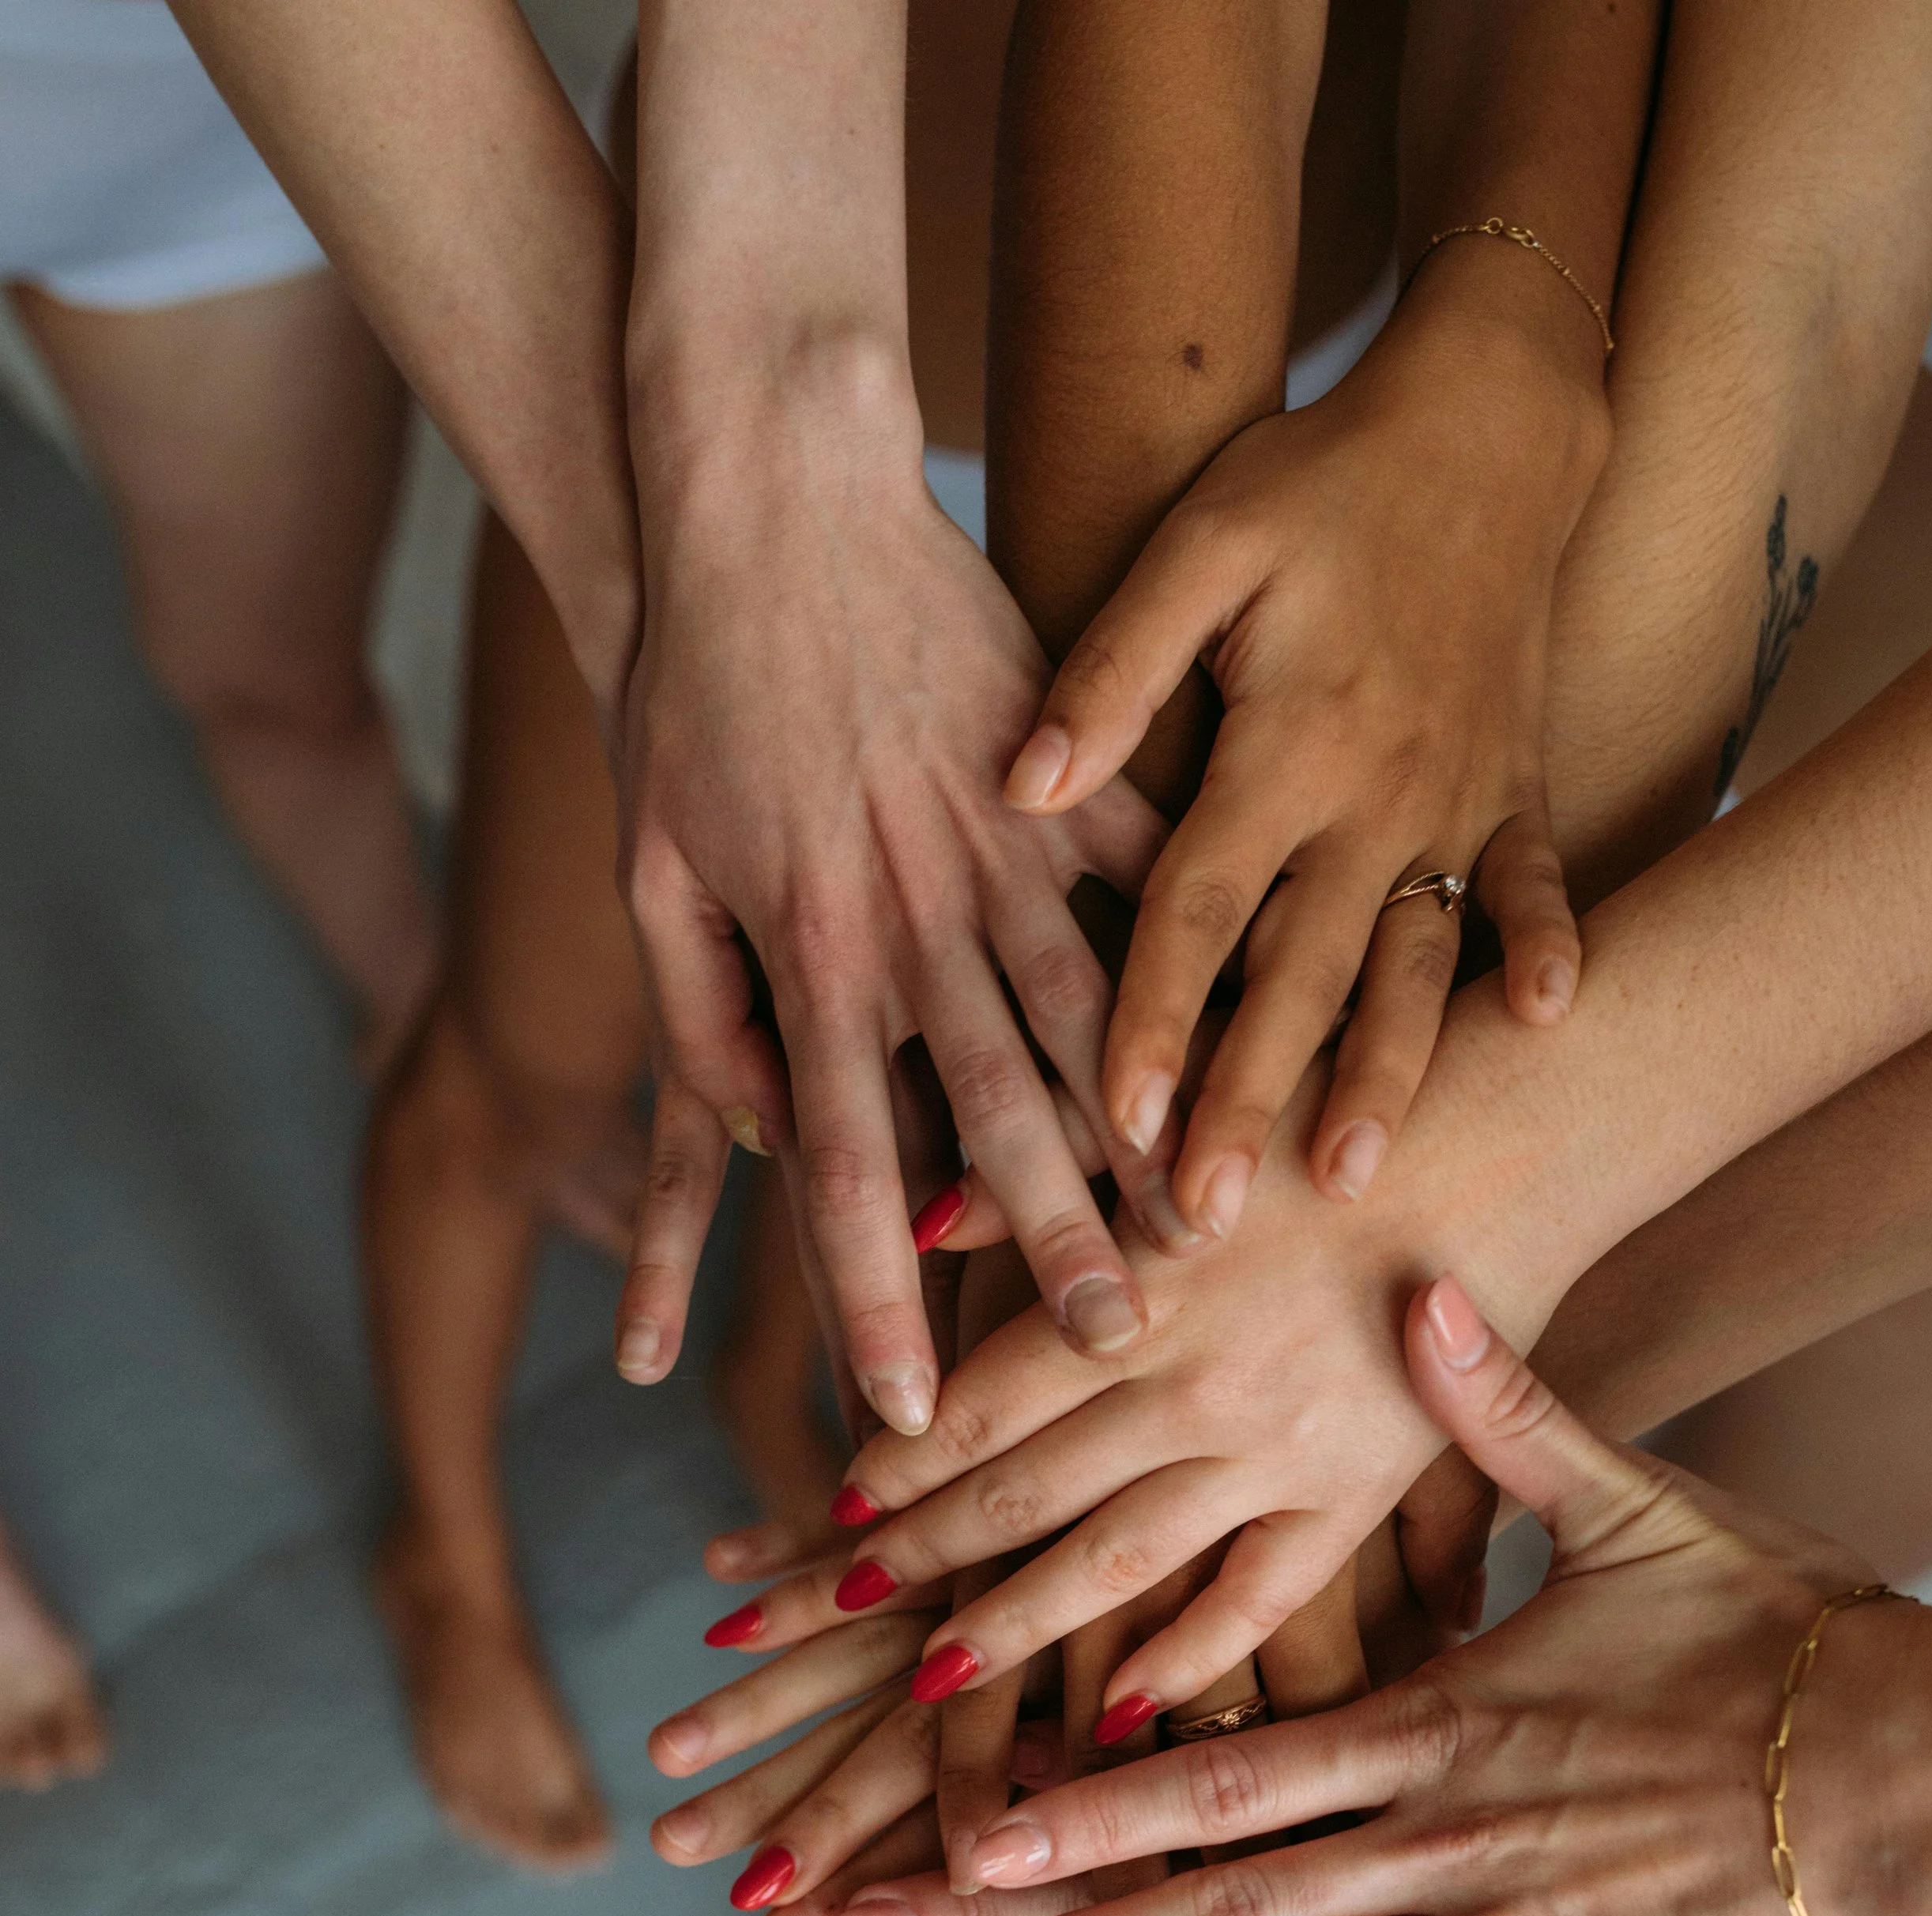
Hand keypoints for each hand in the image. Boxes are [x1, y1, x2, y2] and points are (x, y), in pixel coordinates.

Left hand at [620, 352, 1182, 1431]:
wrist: (762, 486)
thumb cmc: (687, 690)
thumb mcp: (650, 866)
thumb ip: (702, 1018)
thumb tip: (764, 1142)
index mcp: (808, 954)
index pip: (843, 1164)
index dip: (873, 1296)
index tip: (911, 1406)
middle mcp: (918, 916)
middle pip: (994, 1114)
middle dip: (1053, 1244)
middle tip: (1117, 1352)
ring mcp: (1007, 839)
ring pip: (1099, 1010)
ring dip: (1155, 1123)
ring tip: (1215, 1220)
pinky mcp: (1071, 759)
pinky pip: (1151, 867)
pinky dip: (1208, 948)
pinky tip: (1275, 1021)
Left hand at [801, 1277, 1931, 1915]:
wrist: (1919, 1758)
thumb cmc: (1781, 1632)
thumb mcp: (1638, 1504)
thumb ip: (1505, 1418)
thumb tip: (1418, 1294)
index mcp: (1436, 1726)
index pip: (1223, 1777)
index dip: (1081, 1813)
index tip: (958, 1846)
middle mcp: (1445, 1838)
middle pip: (1219, 1906)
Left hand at [828, 1065, 1508, 1720]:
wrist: (1509, 1138)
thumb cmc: (1322, 1105)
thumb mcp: (1170, 1115)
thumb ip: (1040, 1174)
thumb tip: (913, 1218)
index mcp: (1139, 1287)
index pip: (982, 1399)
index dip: (901, 1459)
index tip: (837, 1505)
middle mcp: (1197, 1384)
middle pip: (1028, 1489)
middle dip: (925, 1550)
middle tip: (843, 1599)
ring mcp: (1280, 1452)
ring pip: (1119, 1563)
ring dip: (1015, 1624)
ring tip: (931, 1677)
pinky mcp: (1359, 1496)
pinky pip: (1259, 1602)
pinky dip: (1186, 1660)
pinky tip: (1113, 1712)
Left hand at [1003, 267, 1606, 1224]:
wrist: (1487, 421)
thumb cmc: (1319, 481)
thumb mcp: (1203, 541)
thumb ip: (1114, 667)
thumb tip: (1020, 783)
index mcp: (1287, 744)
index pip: (1200, 909)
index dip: (1152, 1018)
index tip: (1113, 1121)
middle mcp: (1379, 793)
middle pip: (1301, 974)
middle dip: (1253, 1098)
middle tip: (1208, 1217)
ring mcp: (1461, 799)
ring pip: (1417, 962)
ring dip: (1389, 1074)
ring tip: (1355, 1179)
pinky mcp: (1518, 790)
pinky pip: (1536, 885)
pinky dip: (1547, 948)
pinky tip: (1544, 1023)